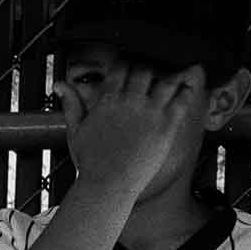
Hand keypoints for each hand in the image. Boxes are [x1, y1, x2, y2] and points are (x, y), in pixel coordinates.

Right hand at [54, 59, 204, 195]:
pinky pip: (182, 100)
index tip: (131, 68)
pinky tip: (189, 87)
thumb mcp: (75, 130)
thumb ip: (71, 104)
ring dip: (172, 75)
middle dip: (149, 68)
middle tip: (154, 70)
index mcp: (108, 100)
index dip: (127, 63)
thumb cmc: (90, 163)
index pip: (121, 67)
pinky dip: (188, 90)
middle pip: (145, 69)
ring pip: (167, 80)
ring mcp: (150, 113)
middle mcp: (130, 102)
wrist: (107, 186)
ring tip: (177, 73)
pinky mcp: (166, 126)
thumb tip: (60, 85)